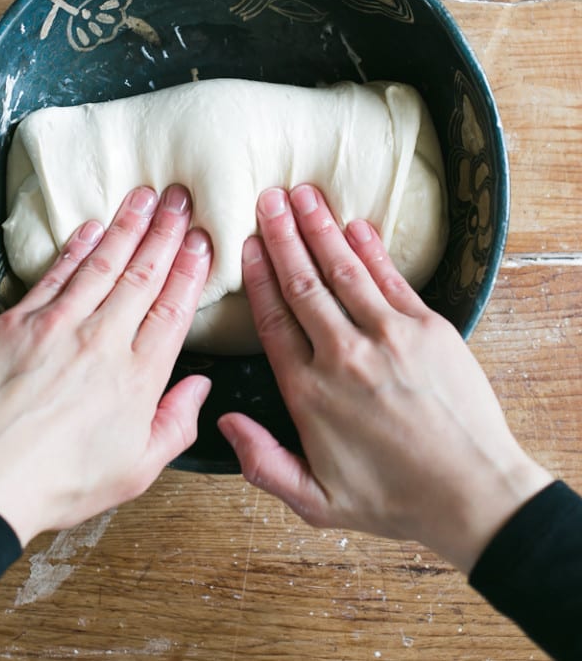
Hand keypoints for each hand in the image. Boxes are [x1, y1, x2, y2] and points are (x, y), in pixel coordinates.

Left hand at [0, 185, 211, 546]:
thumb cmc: (60, 481)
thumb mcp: (137, 470)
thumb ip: (177, 424)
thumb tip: (201, 385)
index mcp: (138, 376)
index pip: (172, 308)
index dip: (189, 269)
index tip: (202, 239)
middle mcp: (103, 340)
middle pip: (142, 274)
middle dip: (165, 232)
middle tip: (180, 198)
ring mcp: (58, 325)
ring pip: (103, 264)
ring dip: (127, 227)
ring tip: (145, 196)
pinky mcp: (18, 322)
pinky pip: (55, 274)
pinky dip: (76, 248)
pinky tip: (93, 228)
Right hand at [218, 184, 551, 572]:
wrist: (473, 493)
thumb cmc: (393, 499)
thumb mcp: (315, 501)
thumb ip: (262, 462)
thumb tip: (224, 419)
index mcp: (309, 392)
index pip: (273, 320)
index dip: (257, 277)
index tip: (246, 245)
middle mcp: (343, 355)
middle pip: (303, 283)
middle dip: (282, 236)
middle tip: (267, 198)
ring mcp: (388, 336)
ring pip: (343, 270)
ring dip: (320, 228)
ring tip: (302, 194)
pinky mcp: (427, 328)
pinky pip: (390, 278)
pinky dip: (371, 248)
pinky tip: (354, 224)